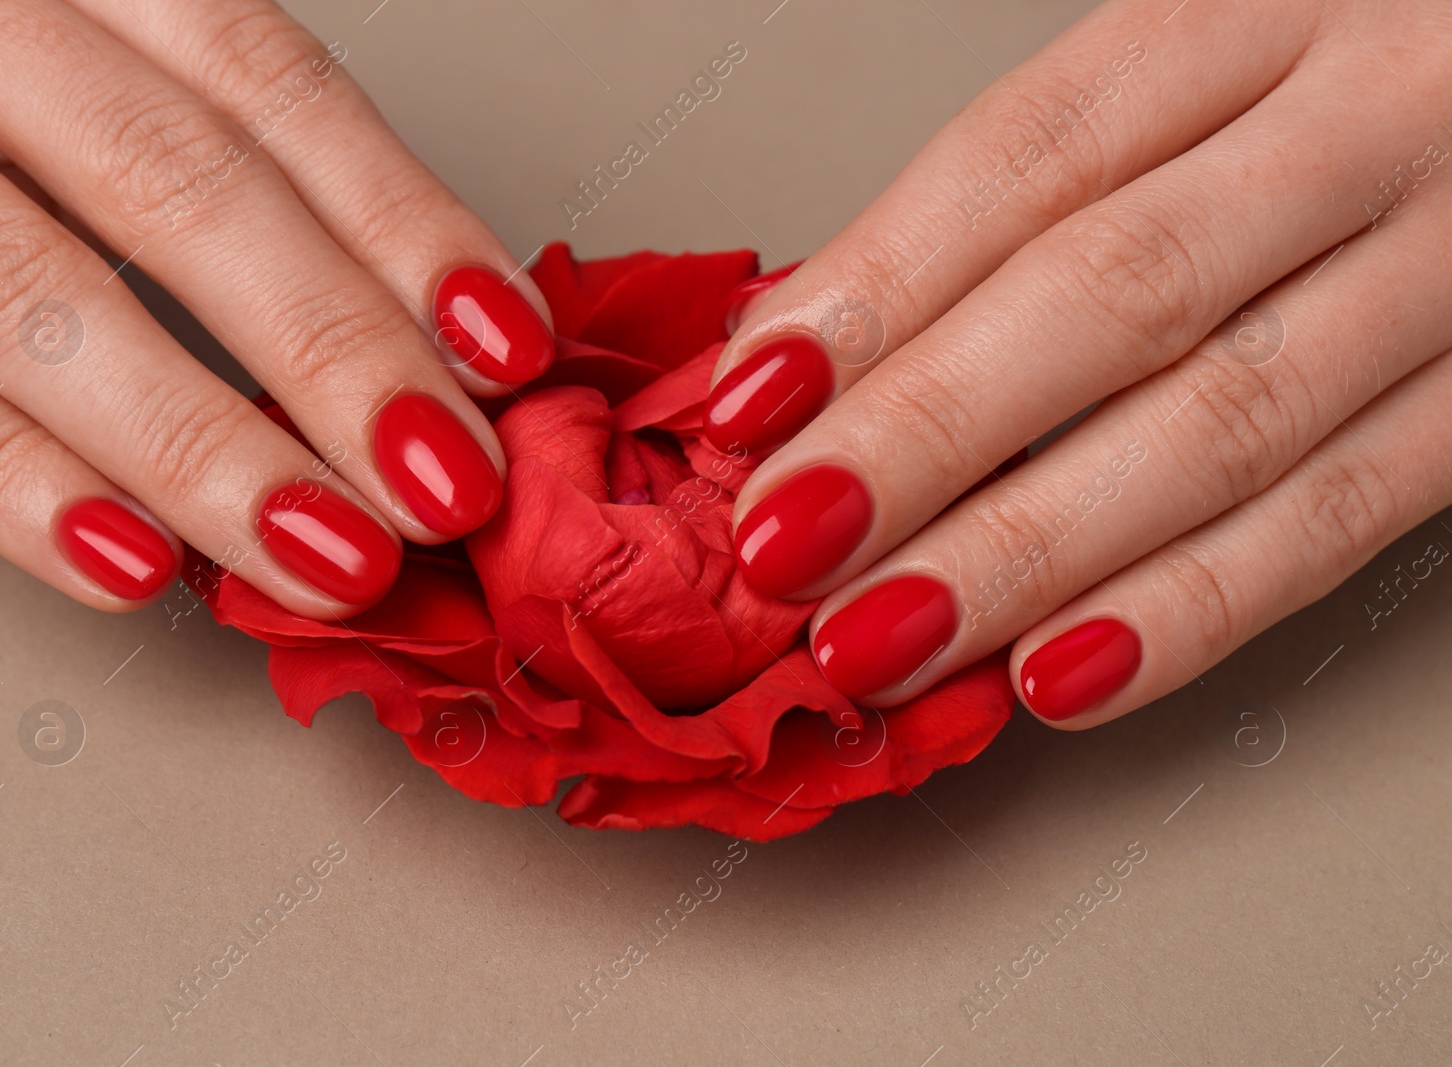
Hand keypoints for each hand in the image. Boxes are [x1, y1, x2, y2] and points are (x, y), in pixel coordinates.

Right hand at [0, 0, 553, 617]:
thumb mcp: (117, 58)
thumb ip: (253, 174)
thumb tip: (438, 348)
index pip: (274, 91)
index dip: (402, 226)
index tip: (504, 354)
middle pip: (174, 187)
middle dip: (327, 349)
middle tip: (443, 482)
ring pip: (24, 294)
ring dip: (197, 446)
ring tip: (326, 555)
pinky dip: (14, 485)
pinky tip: (134, 565)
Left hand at [707, 0, 1451, 726]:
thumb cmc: (1335, 83)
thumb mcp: (1186, 80)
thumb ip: (1017, 204)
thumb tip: (809, 349)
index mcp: (1254, 13)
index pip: (1030, 159)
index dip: (879, 289)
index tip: (758, 402)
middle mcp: (1367, 117)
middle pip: (1117, 292)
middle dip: (930, 436)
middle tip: (795, 542)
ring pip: (1227, 423)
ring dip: (1030, 553)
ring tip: (887, 636)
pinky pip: (1347, 518)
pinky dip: (1191, 609)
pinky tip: (1063, 671)